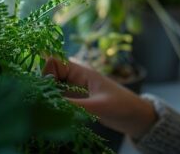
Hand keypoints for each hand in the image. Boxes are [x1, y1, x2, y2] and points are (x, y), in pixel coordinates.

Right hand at [42, 57, 156, 138]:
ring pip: (51, 90)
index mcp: (80, 71)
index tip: (48, 90)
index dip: (46, 73)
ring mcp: (73, 91)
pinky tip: (54, 118)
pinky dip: (53, 108)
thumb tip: (48, 105)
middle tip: (44, 104)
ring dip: (48, 100)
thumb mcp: (97, 106)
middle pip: (48, 76)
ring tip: (48, 113)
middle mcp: (74, 79)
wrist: (135, 118)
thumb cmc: (122, 106)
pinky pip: (57, 102)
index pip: (54, 62)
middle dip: (44, 89)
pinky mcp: (74, 103)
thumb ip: (73, 106)